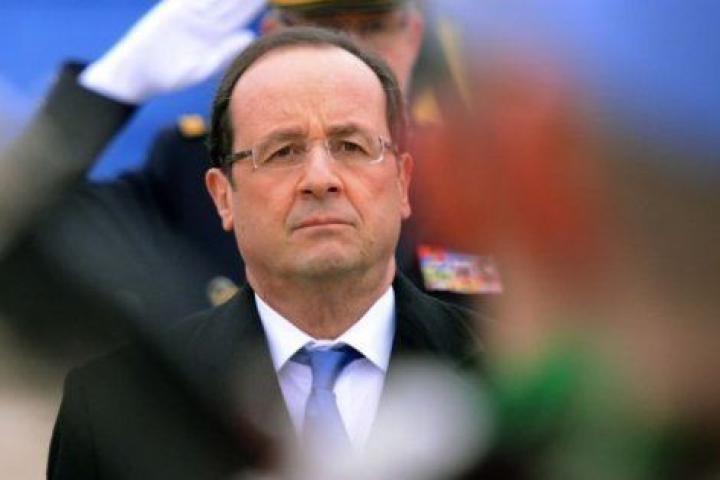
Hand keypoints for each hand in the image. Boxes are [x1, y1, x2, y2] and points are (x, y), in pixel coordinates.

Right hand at [80, 0, 264, 103]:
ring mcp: (190, 12)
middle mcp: (207, 20)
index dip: (256, 2)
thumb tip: (248, 35)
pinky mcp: (173, 8)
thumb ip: (224, 52)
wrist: (138, 74)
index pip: (242, 12)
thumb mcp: (201, 67)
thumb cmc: (171, 77)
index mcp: (219, 35)